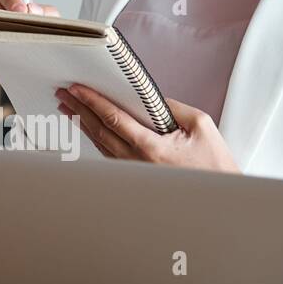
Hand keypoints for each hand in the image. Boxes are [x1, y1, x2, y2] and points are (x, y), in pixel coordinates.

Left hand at [55, 84, 240, 172]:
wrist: (219, 194)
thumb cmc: (214, 162)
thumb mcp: (200, 125)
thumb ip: (172, 107)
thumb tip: (147, 96)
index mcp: (151, 148)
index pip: (113, 119)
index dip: (92, 101)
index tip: (76, 89)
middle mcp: (137, 161)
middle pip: (99, 130)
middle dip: (79, 109)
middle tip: (63, 93)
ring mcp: (134, 170)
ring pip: (100, 143)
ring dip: (83, 122)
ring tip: (68, 106)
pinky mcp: (136, 174)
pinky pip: (108, 152)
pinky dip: (95, 136)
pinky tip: (88, 126)